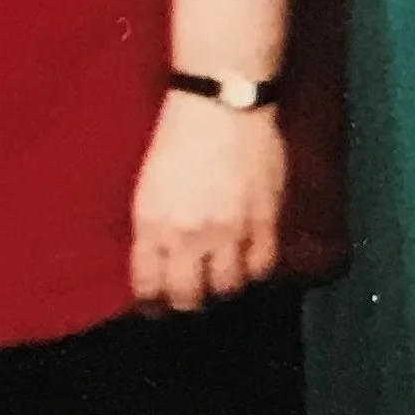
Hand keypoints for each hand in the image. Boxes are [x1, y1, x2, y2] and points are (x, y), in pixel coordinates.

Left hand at [130, 92, 283, 310]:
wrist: (222, 106)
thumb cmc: (178, 138)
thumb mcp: (149, 185)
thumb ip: (153, 227)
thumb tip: (158, 261)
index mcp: (151, 222)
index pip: (149, 285)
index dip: (152, 304)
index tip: (154, 308)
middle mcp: (188, 235)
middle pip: (190, 297)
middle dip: (187, 304)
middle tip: (190, 299)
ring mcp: (230, 233)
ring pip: (229, 289)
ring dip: (223, 289)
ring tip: (220, 280)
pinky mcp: (265, 224)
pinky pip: (263, 270)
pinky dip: (256, 273)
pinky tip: (249, 263)